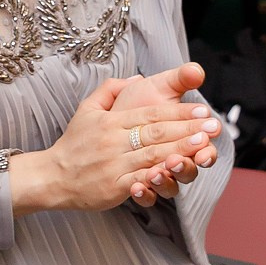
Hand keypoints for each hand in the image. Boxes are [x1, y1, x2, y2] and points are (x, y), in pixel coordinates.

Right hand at [35, 80, 219, 213]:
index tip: (201, 109)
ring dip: (181, 150)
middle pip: (156, 132)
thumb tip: (135, 78)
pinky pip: (141, 180)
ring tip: (204, 145)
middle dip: (187, 128)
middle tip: (213, 125)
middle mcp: (113, 140)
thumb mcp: (86, 109)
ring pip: (152, 155)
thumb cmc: (74, 144)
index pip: (150, 113)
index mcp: (110, 121)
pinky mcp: (114, 186)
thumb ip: (109, 90)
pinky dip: (161, 176)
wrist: (52, 176)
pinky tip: (179, 172)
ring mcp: (114, 164)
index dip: (177, 110)